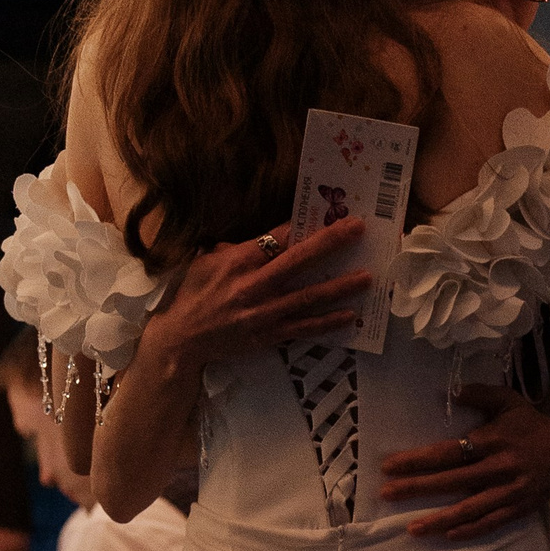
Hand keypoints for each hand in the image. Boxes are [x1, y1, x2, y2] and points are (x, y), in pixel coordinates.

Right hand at [155, 220, 373, 369]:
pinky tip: (350, 315)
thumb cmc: (193, 294)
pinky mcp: (269, 336)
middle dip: (330, 243)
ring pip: (308, 297)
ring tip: (367, 277)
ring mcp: (264, 313)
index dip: (304, 225)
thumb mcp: (206, 261)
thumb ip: (237, 249)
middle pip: (298, 261)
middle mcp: (254, 286)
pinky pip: (304, 328)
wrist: (182, 338)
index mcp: (237, 262)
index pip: (276, 238)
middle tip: (358, 229)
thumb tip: (267, 239)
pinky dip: (327, 323)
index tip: (329, 212)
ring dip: (339, 286)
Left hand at [379, 384, 549, 541]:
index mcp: (492, 440)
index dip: (419, 460)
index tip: (391, 466)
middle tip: (387, 493)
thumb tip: (453, 391)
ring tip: (412, 528)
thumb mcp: (509, 401)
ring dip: (439, 519)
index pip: (449, 452)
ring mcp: (509, 491)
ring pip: (469, 509)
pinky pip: (491, 522)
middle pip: (452, 481)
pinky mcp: (518, 508)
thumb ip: (481, 394)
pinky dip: (470, 530)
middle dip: (417, 488)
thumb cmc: (531, 426)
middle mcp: (499, 467)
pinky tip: (448, 535)